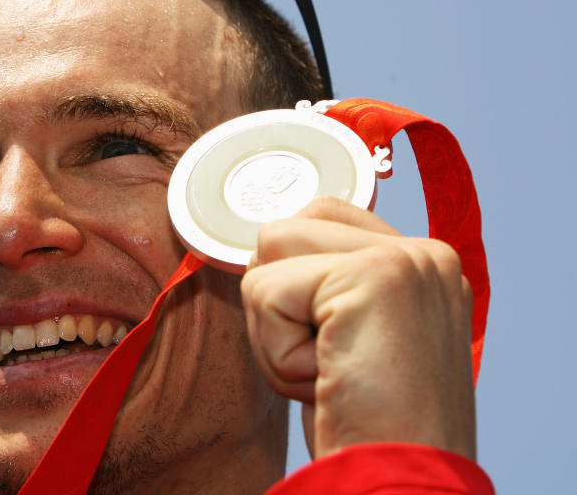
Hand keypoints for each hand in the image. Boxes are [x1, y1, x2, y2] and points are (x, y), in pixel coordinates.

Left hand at [239, 197, 475, 459]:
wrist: (400, 487)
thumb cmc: (366, 429)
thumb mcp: (348, 342)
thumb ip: (323, 287)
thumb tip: (261, 249)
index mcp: (419, 265)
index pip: (316, 215)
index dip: (290, 279)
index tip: (325, 344)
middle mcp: (422, 252)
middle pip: (280, 231)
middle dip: (278, 308)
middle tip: (328, 365)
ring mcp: (406, 259)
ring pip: (266, 255)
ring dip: (275, 330)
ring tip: (328, 372)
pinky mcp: (377, 277)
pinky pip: (265, 293)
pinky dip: (277, 353)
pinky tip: (328, 383)